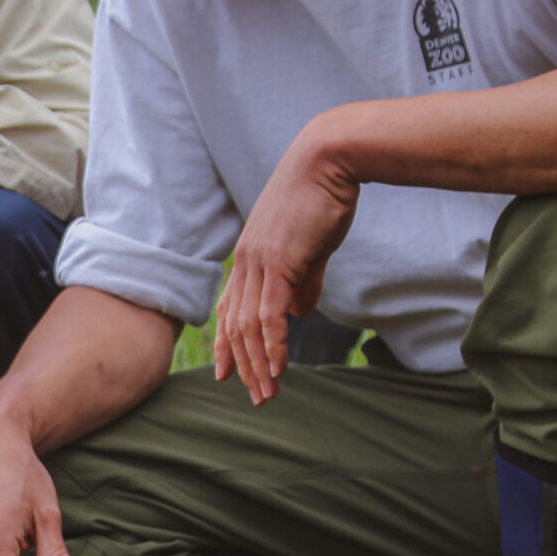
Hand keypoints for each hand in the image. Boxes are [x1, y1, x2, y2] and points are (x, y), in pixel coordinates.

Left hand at [215, 120, 361, 404]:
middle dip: (243, 365)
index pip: (228, 309)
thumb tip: (299, 313)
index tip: (227, 374)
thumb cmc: (324, 199)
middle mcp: (245, 262)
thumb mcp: (311, 248)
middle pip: (234, 325)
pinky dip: (272, 343)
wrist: (330, 160)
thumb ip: (303, 281)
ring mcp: (259, 261)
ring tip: (268, 391)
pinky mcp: (279, 261)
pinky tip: (278, 366)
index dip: (226, 344)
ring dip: (258, 363)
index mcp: (249, 258)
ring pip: (247, 325)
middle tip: (256, 395)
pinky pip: (269, 313)